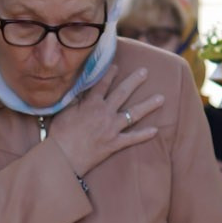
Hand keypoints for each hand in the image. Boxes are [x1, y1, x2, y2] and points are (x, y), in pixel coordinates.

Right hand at [44, 66, 161, 177]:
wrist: (63, 157)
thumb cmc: (60, 134)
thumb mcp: (63, 111)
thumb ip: (74, 98)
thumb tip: (79, 87)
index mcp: (91, 103)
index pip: (102, 84)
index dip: (110, 73)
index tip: (117, 65)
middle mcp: (105, 113)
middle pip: (123, 93)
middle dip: (135, 81)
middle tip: (145, 71)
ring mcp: (112, 128)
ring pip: (134, 114)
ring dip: (148, 105)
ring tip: (161, 98)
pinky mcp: (114, 143)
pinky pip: (132, 138)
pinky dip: (143, 135)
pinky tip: (155, 131)